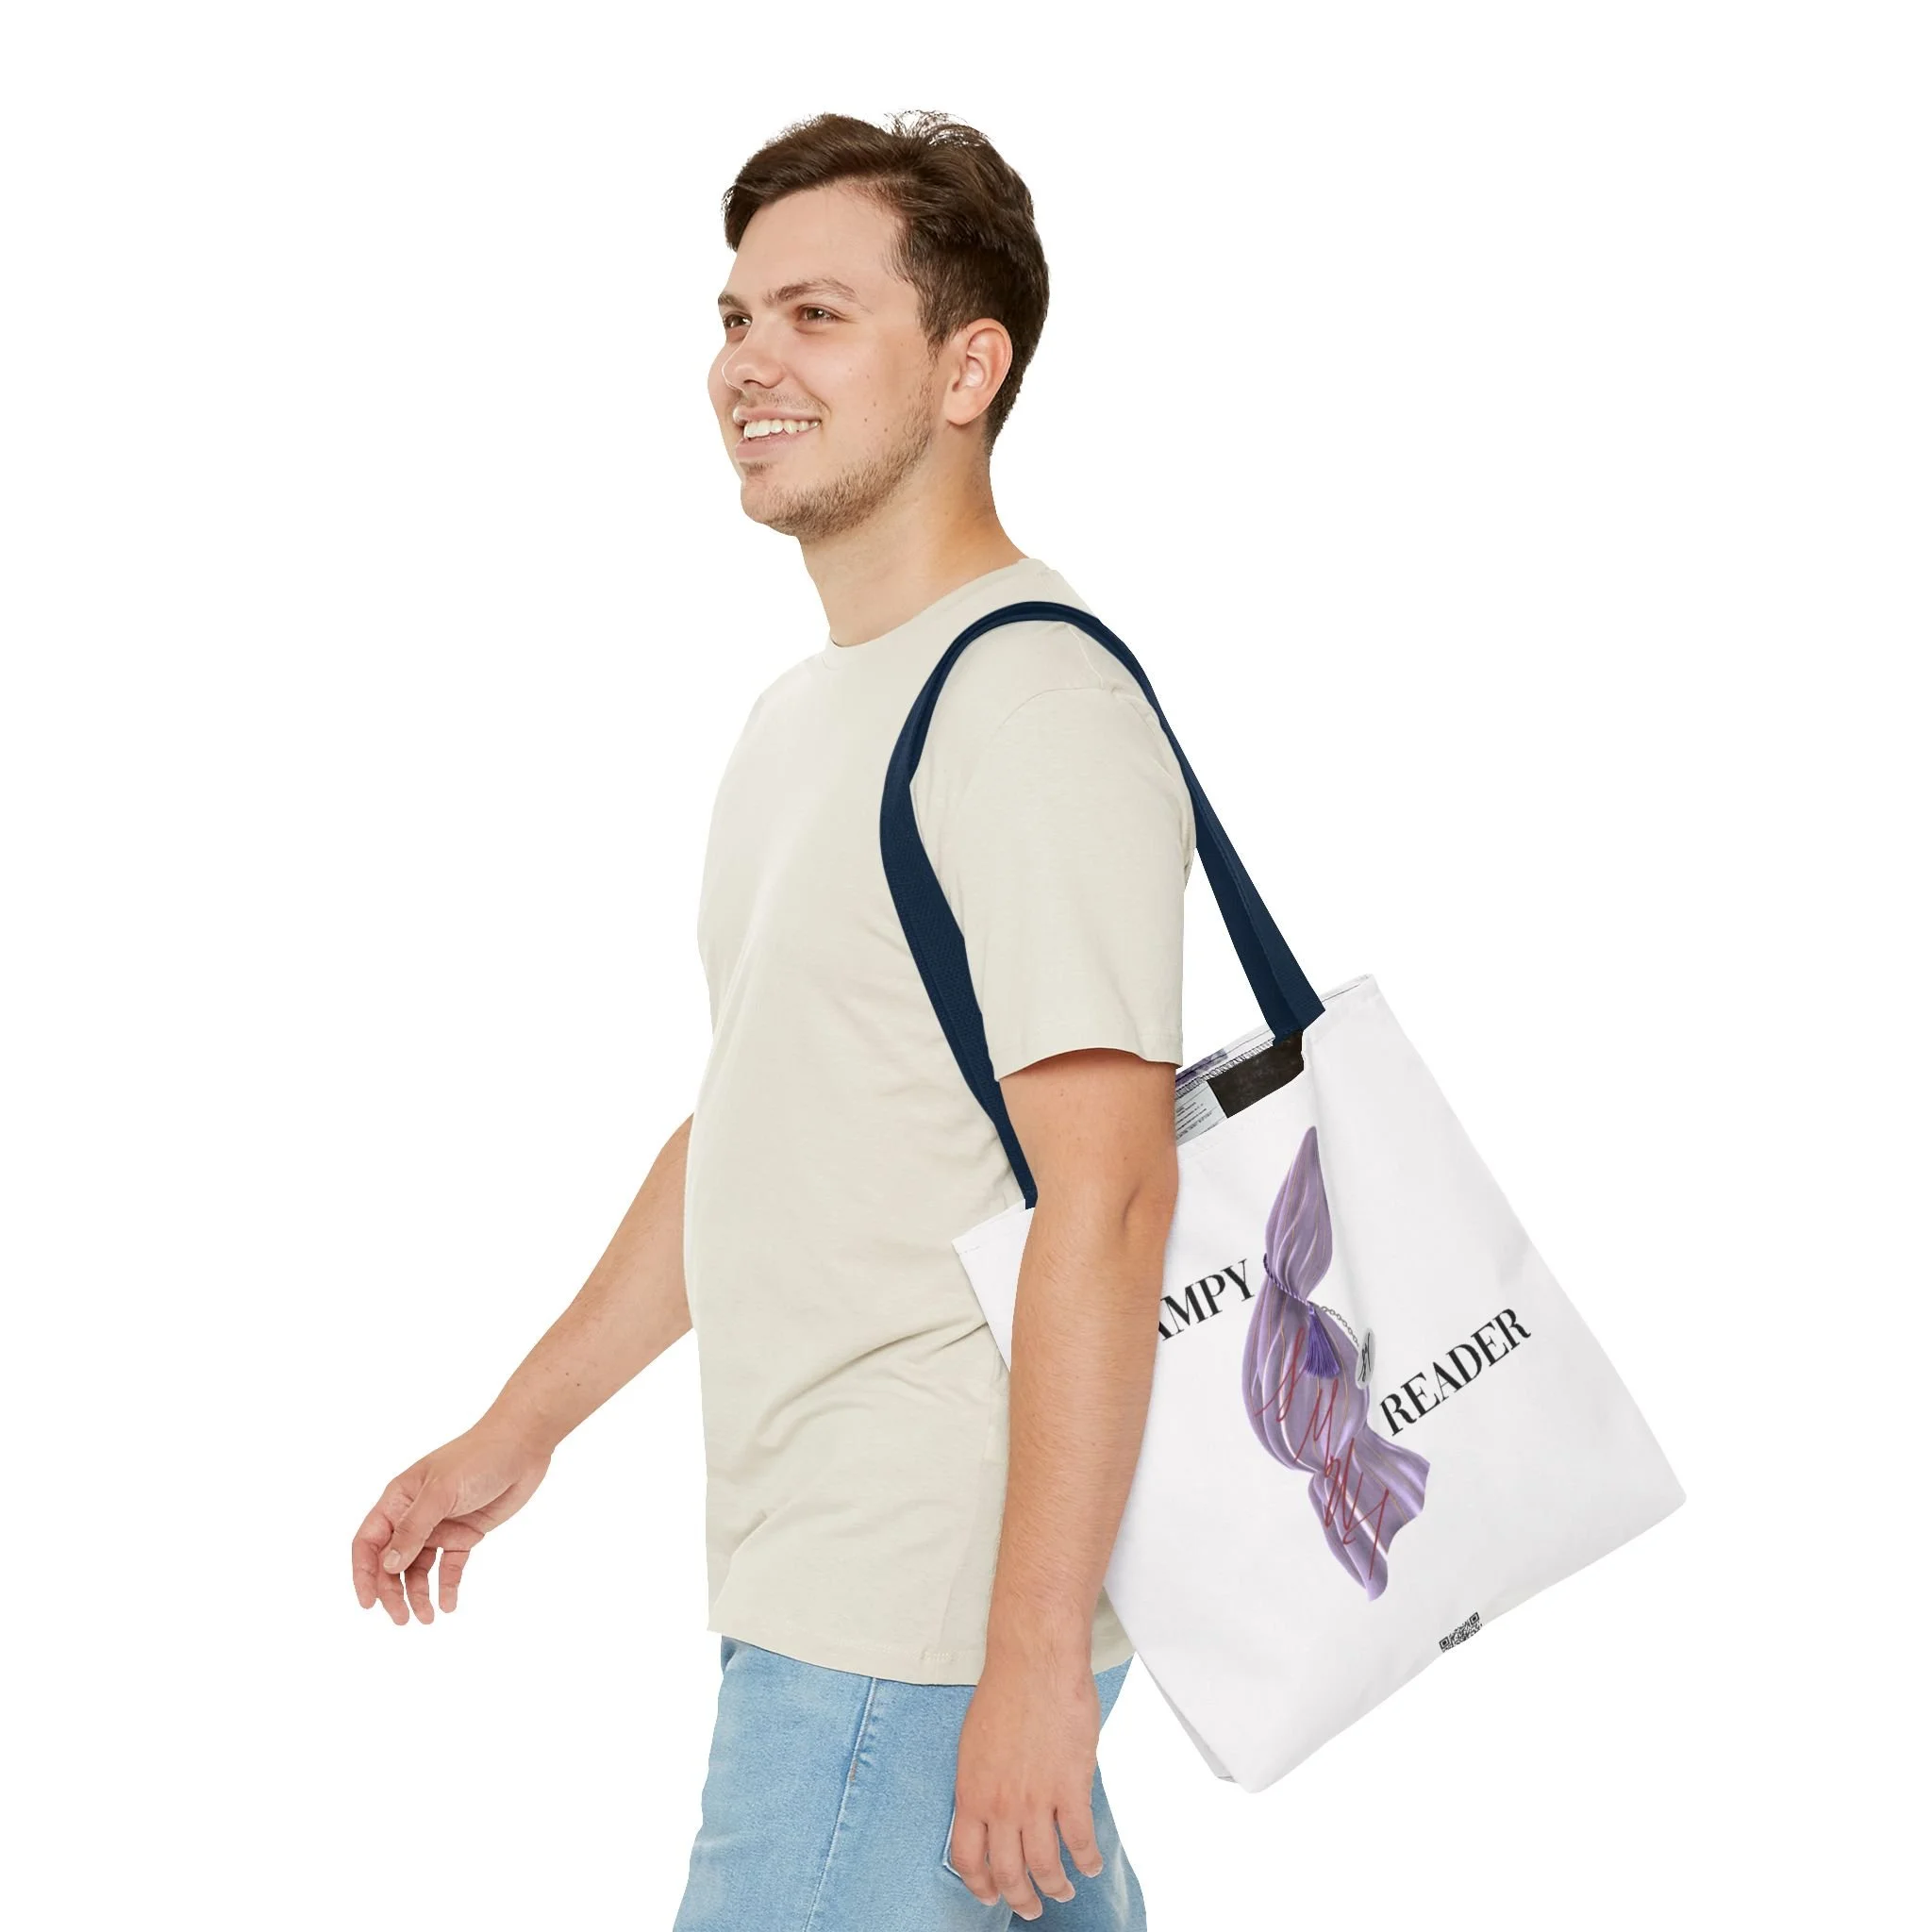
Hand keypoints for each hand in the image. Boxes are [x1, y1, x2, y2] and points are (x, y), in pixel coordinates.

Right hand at [350, 1420, 551, 1623]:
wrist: (523, 1446)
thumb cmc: (477, 1458)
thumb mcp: (441, 1492)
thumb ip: (414, 1529)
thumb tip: (387, 1566)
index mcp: (398, 1499)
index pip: (369, 1541)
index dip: (363, 1573)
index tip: (368, 1603)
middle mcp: (414, 1515)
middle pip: (392, 1562)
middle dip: (393, 1592)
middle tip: (403, 1619)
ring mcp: (440, 1526)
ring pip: (419, 1569)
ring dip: (419, 1594)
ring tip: (427, 1618)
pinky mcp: (465, 1534)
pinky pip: (450, 1566)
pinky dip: (447, 1586)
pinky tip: (448, 1604)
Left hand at [948, 1655, 1105, 1920]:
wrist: (1035, 1663)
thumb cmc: (1004, 1693)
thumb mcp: (974, 1745)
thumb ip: (982, 1784)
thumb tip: (991, 1812)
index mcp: (971, 1793)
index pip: (968, 1860)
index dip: (980, 1886)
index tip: (991, 1895)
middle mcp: (1000, 1805)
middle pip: (1008, 1873)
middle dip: (1021, 1899)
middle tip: (1031, 1907)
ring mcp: (1036, 1800)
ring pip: (1045, 1866)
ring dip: (1056, 1887)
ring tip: (1063, 1890)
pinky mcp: (1070, 1788)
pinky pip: (1080, 1841)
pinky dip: (1087, 1860)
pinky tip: (1090, 1864)